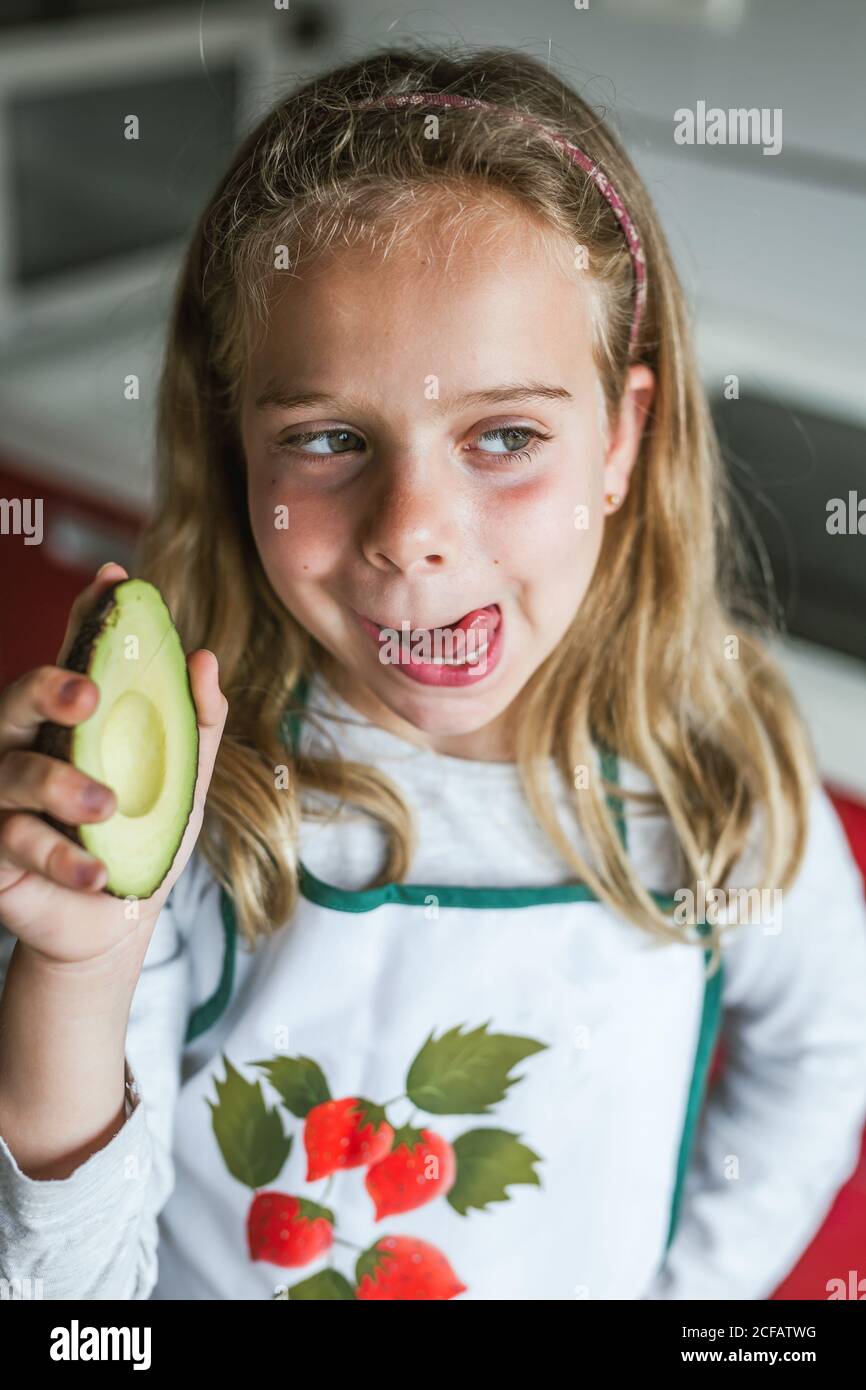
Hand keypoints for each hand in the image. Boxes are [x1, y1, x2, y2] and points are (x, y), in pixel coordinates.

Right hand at [0, 563, 227, 967]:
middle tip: (87, 693)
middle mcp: (27, 744)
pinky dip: (59, 856)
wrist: (117, 923)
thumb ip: (196, 725)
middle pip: (18, 696)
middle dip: (49, 688)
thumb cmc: (143, 838)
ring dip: (61, 786)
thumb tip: (206, 658)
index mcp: (73, 720)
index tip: (115, 579)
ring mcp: (3, 795)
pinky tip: (94, 872)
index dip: (89, 615)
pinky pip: (14, 840)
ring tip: (106, 806)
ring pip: (14, 771)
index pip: (77, 655)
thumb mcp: (182, 783)